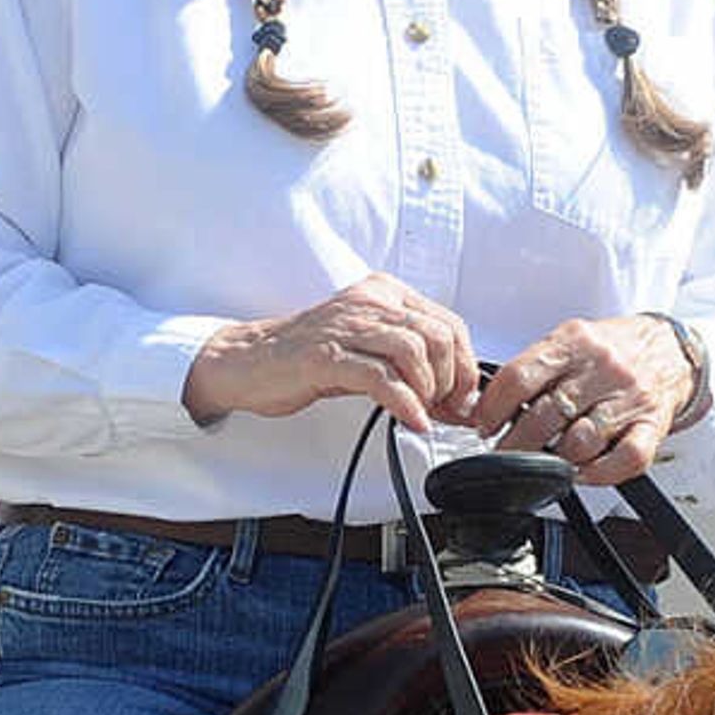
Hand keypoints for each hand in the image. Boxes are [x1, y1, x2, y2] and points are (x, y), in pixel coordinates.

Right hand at [185, 274, 480, 428]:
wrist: (249, 361)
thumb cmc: (310, 358)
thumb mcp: (367, 349)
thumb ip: (408, 364)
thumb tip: (455, 398)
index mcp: (383, 294)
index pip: (449, 322)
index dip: (465, 365)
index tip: (462, 398)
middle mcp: (369, 302)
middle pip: (438, 336)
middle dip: (452, 381)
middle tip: (445, 410)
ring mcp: (346, 327)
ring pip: (414, 351)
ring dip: (429, 390)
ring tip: (423, 411)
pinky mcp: (326, 357)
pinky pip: (380, 378)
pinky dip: (405, 404)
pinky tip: (412, 420)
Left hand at [471, 314, 691, 485]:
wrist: (671, 349)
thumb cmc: (613, 350)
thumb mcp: (570, 341)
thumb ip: (536, 368)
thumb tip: (491, 404)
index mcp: (574, 342)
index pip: (520, 378)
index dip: (493, 408)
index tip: (484, 425)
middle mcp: (602, 368)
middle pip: (544, 416)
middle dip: (515, 444)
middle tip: (506, 452)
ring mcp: (630, 397)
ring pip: (580, 441)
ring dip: (556, 459)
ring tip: (545, 460)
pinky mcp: (654, 425)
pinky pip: (625, 458)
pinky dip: (599, 473)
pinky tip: (582, 472)